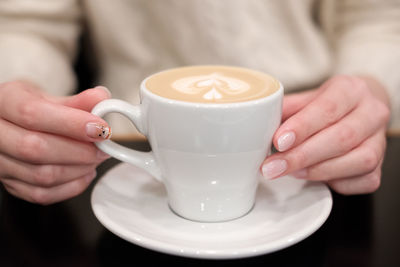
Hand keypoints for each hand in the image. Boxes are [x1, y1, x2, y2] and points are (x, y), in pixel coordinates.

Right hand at [0, 81, 111, 203]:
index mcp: (4, 102)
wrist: (11, 124)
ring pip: (41, 175)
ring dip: (79, 169)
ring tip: (95, 158)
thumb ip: (77, 101)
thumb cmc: (28, 109)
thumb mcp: (49, 97)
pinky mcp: (10, 184)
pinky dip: (71, 186)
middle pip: (36, 149)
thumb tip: (102, 99)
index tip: (100, 128)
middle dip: (79, 151)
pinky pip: (42, 195)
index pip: (32, 114)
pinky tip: (85, 172)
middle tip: (103, 147)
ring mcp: (0, 163)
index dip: (72, 124)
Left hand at [261, 75, 389, 194]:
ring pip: (357, 161)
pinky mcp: (380, 166)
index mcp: (351, 89)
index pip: (328, 108)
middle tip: (272, 167)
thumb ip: (286, 109)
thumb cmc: (329, 105)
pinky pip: (364, 181)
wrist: (360, 109)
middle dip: (302, 156)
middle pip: (342, 138)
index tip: (278, 141)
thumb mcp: (307, 98)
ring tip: (291, 172)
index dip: (302, 127)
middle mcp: (372, 113)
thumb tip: (260, 123)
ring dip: (318, 171)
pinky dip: (337, 182)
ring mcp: (380, 141)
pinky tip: (316, 178)